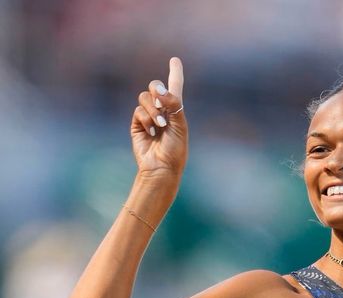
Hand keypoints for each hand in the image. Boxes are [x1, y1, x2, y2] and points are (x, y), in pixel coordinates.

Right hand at [131, 57, 186, 179]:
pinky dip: (145, 119)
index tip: (175, 60)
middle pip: (155, 87)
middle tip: (161, 100)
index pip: (175, 88)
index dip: (175, 73)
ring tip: (160, 125)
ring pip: (144, 98)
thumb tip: (159, 89)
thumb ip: (173, 104)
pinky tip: (151, 132)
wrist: (161, 167)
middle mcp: (162, 111)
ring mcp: (148, 117)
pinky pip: (138, 111)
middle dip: (157, 90)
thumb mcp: (179, 125)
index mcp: (176, 111)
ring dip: (152, 110)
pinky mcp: (137, 124)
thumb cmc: (175, 149)